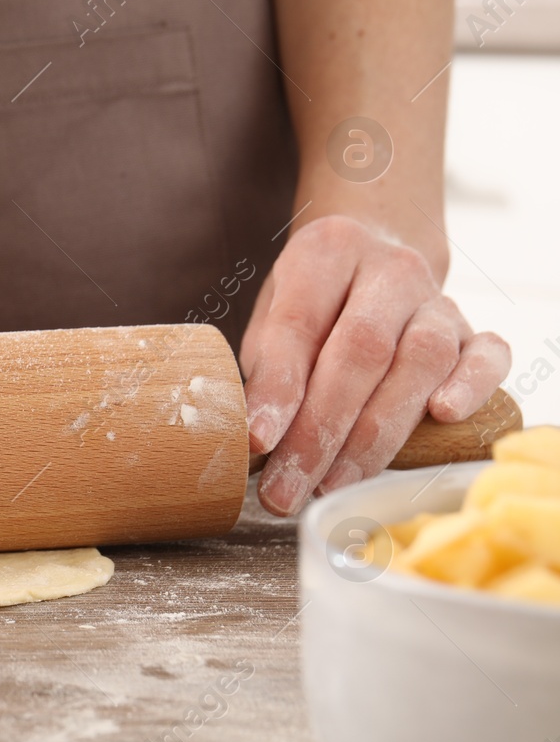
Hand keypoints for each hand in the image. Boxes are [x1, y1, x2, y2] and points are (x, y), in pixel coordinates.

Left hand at [240, 215, 510, 515]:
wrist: (377, 256)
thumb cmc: (312, 303)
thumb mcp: (271, 318)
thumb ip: (268, 367)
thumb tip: (255, 439)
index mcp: (325, 253)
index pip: (299, 324)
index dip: (279, 389)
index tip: (257, 443)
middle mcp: (389, 269)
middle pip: (362, 350)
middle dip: (322, 430)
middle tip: (289, 488)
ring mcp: (437, 298)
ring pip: (422, 359)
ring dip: (378, 433)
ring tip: (335, 482)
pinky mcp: (473, 328)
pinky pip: (488, 353)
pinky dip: (471, 385)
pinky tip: (444, 418)